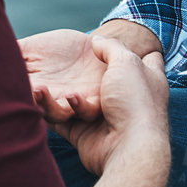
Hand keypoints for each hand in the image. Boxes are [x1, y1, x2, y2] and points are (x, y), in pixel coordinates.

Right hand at [20, 28, 106, 121]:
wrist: (107, 50)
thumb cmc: (71, 49)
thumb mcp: (38, 46)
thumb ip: (17, 50)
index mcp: (37, 85)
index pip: (20, 90)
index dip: (10, 90)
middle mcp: (52, 98)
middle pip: (34, 104)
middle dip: (26, 99)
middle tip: (20, 89)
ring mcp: (72, 104)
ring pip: (56, 112)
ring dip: (48, 104)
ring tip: (39, 90)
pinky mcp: (93, 106)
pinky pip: (85, 111)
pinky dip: (78, 105)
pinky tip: (73, 96)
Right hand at [50, 37, 168, 176]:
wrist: (128, 147)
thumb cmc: (134, 101)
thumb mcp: (126, 62)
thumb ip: (110, 46)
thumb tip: (96, 39)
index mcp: (147, 78)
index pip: (148, 59)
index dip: (137, 49)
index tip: (120, 42)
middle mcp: (128, 97)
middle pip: (104, 79)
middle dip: (83, 72)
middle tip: (59, 61)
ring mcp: (107, 117)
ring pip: (77, 100)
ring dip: (58, 93)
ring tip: (38, 83)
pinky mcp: (86, 133)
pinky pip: (63, 119)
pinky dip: (51, 110)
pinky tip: (40, 97)